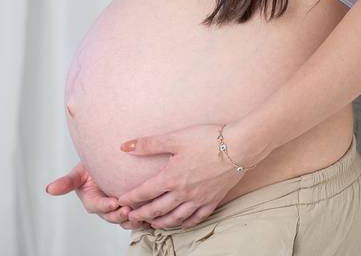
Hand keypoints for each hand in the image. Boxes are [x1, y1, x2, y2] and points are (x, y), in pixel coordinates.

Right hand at [45, 161, 152, 230]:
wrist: (111, 162)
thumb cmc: (93, 166)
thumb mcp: (80, 172)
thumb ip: (67, 182)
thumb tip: (48, 189)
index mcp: (92, 201)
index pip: (97, 206)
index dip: (105, 206)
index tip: (113, 202)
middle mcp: (106, 208)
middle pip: (113, 217)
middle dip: (120, 215)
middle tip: (129, 209)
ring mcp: (119, 209)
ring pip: (126, 220)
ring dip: (134, 220)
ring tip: (141, 215)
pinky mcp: (133, 208)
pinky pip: (139, 217)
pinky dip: (146, 218)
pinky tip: (153, 215)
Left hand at [117, 122, 265, 229]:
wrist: (239, 146)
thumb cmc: (208, 139)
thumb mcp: (175, 137)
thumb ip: (148, 144)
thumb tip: (124, 147)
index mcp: (171, 177)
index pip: (145, 192)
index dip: (130, 197)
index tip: (121, 200)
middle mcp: (183, 193)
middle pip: (157, 209)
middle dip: (142, 214)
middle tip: (131, 217)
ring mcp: (198, 199)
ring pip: (175, 218)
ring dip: (160, 222)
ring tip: (152, 223)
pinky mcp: (212, 201)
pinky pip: (196, 218)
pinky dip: (185, 223)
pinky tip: (180, 223)